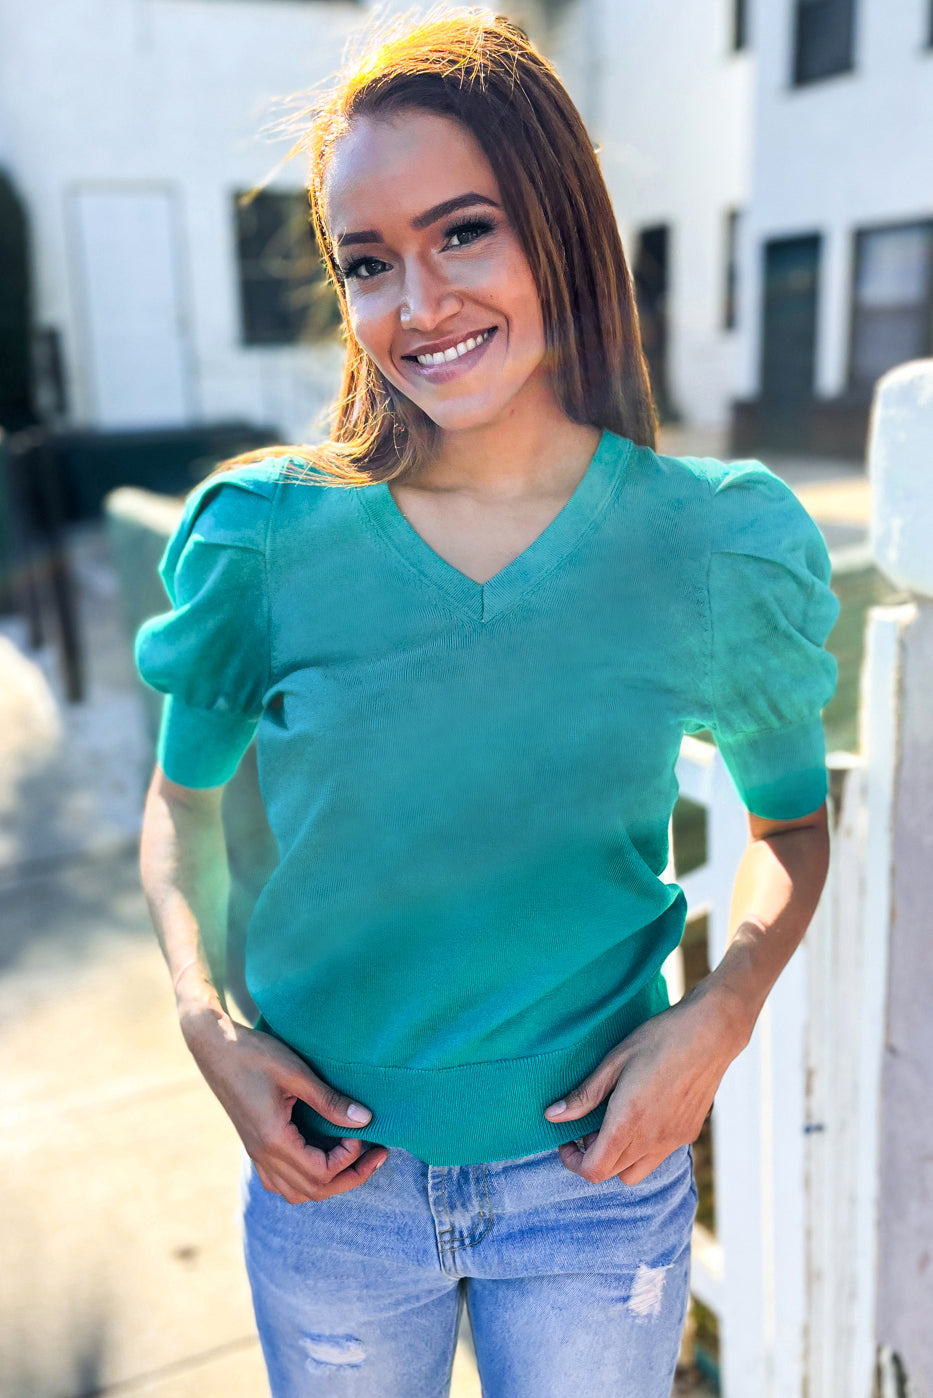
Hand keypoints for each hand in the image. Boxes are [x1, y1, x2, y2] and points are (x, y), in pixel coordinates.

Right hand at [180, 1005, 387, 1203]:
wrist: (214, 1048)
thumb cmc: (254, 1054)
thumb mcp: (296, 1073)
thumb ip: (329, 1100)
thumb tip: (365, 1120)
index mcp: (273, 1139)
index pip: (320, 1172)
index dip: (349, 1158)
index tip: (362, 1131)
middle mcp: (263, 1155)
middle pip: (313, 1190)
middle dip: (350, 1177)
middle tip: (377, 1156)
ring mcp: (256, 1154)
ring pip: (296, 1192)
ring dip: (329, 1183)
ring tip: (354, 1161)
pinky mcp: (255, 1147)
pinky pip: (281, 1182)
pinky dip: (306, 1180)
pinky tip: (322, 1157)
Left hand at [543, 982, 748, 1184]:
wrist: (710, 1033)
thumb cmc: (659, 1039)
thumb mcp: (614, 1061)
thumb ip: (584, 1095)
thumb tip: (552, 1116)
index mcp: (628, 1122)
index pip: (594, 1170)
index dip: (573, 1162)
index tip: (566, 1140)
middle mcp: (652, 1140)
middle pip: (612, 1173)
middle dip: (593, 1155)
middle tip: (587, 1124)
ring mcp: (673, 1140)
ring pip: (636, 1172)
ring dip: (618, 1158)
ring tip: (613, 1123)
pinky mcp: (688, 1134)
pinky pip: (658, 1157)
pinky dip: (641, 1148)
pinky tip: (641, 1115)